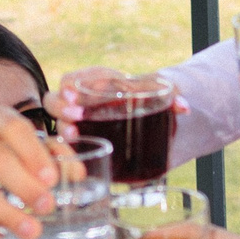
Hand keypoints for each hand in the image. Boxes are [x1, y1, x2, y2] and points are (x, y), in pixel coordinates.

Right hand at [48, 68, 189, 141]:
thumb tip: (184, 107)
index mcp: (95, 82)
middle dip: (61, 107)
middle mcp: (81, 102)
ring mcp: (78, 124)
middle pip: (56, 100)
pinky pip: (66, 147)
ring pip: (58, 123)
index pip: (72, 79)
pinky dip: (66, 152)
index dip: (69, 86)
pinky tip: (73, 159)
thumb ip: (171, 97)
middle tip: (75, 117)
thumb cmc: (149, 98)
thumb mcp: (157, 93)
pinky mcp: (83, 143)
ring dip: (63, 129)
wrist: (152, 116)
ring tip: (73, 136)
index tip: (74, 95)